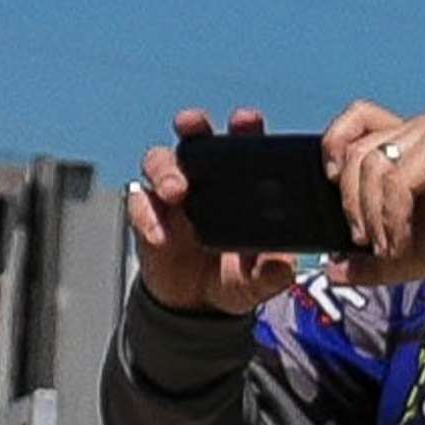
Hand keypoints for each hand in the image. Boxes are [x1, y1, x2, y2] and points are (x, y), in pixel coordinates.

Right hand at [129, 113, 296, 320]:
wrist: (196, 305)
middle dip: (193, 125)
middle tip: (193, 126)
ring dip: (165, 170)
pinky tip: (160, 235)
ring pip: (159, 161)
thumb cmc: (232, 276)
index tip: (246, 120)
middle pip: (194, 138)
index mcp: (237, 182)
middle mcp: (202, 179)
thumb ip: (270, 273)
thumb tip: (285, 268)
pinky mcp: (147, 214)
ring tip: (175, 190)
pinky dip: (147, 216)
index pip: (241, 144)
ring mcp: (170, 193)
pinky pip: (139, 203)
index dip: (243, 126)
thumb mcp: (256, 280)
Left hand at [327, 104, 424, 282]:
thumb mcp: (405, 252)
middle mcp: (421, 128)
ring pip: (371, 163)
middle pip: (355, 149)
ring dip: (372, 215)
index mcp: (411, 140)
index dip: (335, 147)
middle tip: (366, 238)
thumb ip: (370, 261)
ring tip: (389, 245)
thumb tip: (334, 271)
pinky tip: (403, 239)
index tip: (334, 187)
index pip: (357, 120)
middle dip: (350, 201)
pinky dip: (392, 216)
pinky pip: (397, 178)